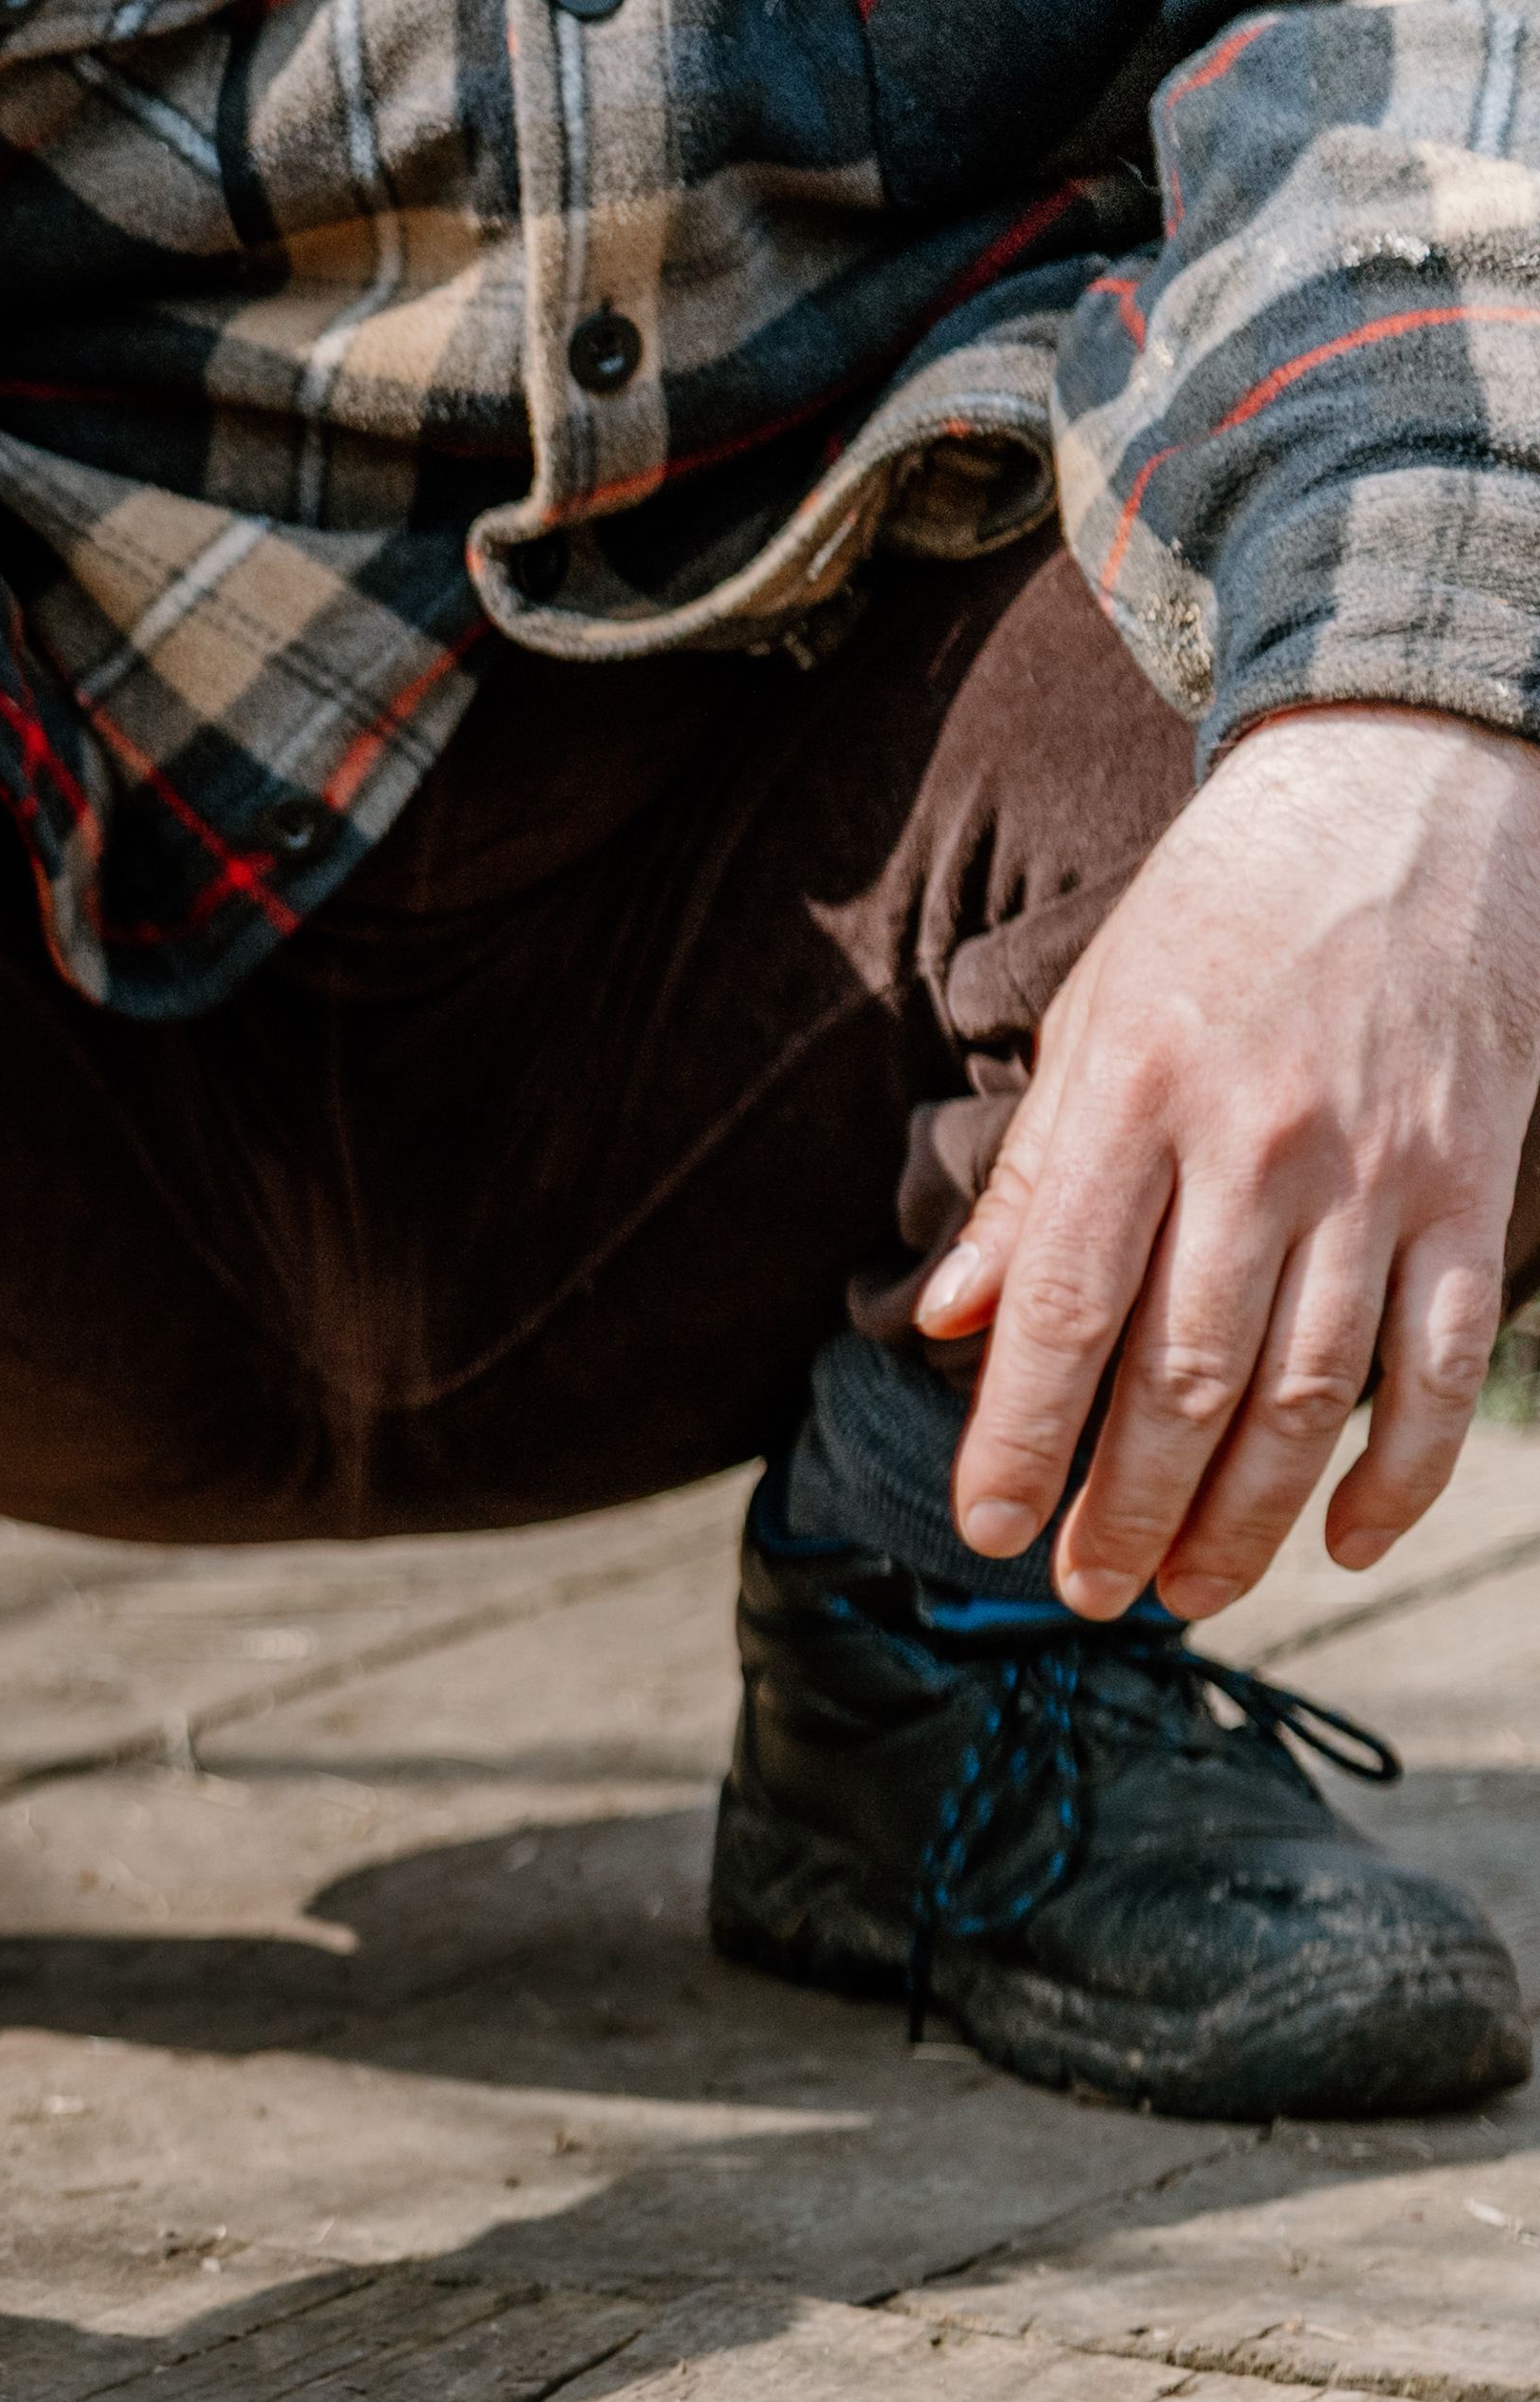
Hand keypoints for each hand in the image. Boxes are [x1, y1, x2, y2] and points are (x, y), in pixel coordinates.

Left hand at [921, 704, 1539, 1617]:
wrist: (1411, 790)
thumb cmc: (1224, 914)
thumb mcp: (1089, 1021)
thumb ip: (1027, 1185)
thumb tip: (941, 1324)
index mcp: (1138, 1105)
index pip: (1065, 1313)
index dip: (1019, 1440)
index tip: (986, 1529)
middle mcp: (1259, 1150)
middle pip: (1182, 1379)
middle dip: (1126, 1510)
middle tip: (1089, 1593)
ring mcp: (1381, 1174)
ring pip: (1309, 1393)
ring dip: (1243, 1515)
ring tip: (1189, 1590)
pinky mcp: (1478, 1184)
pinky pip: (1445, 1360)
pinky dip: (1400, 1468)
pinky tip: (1343, 1537)